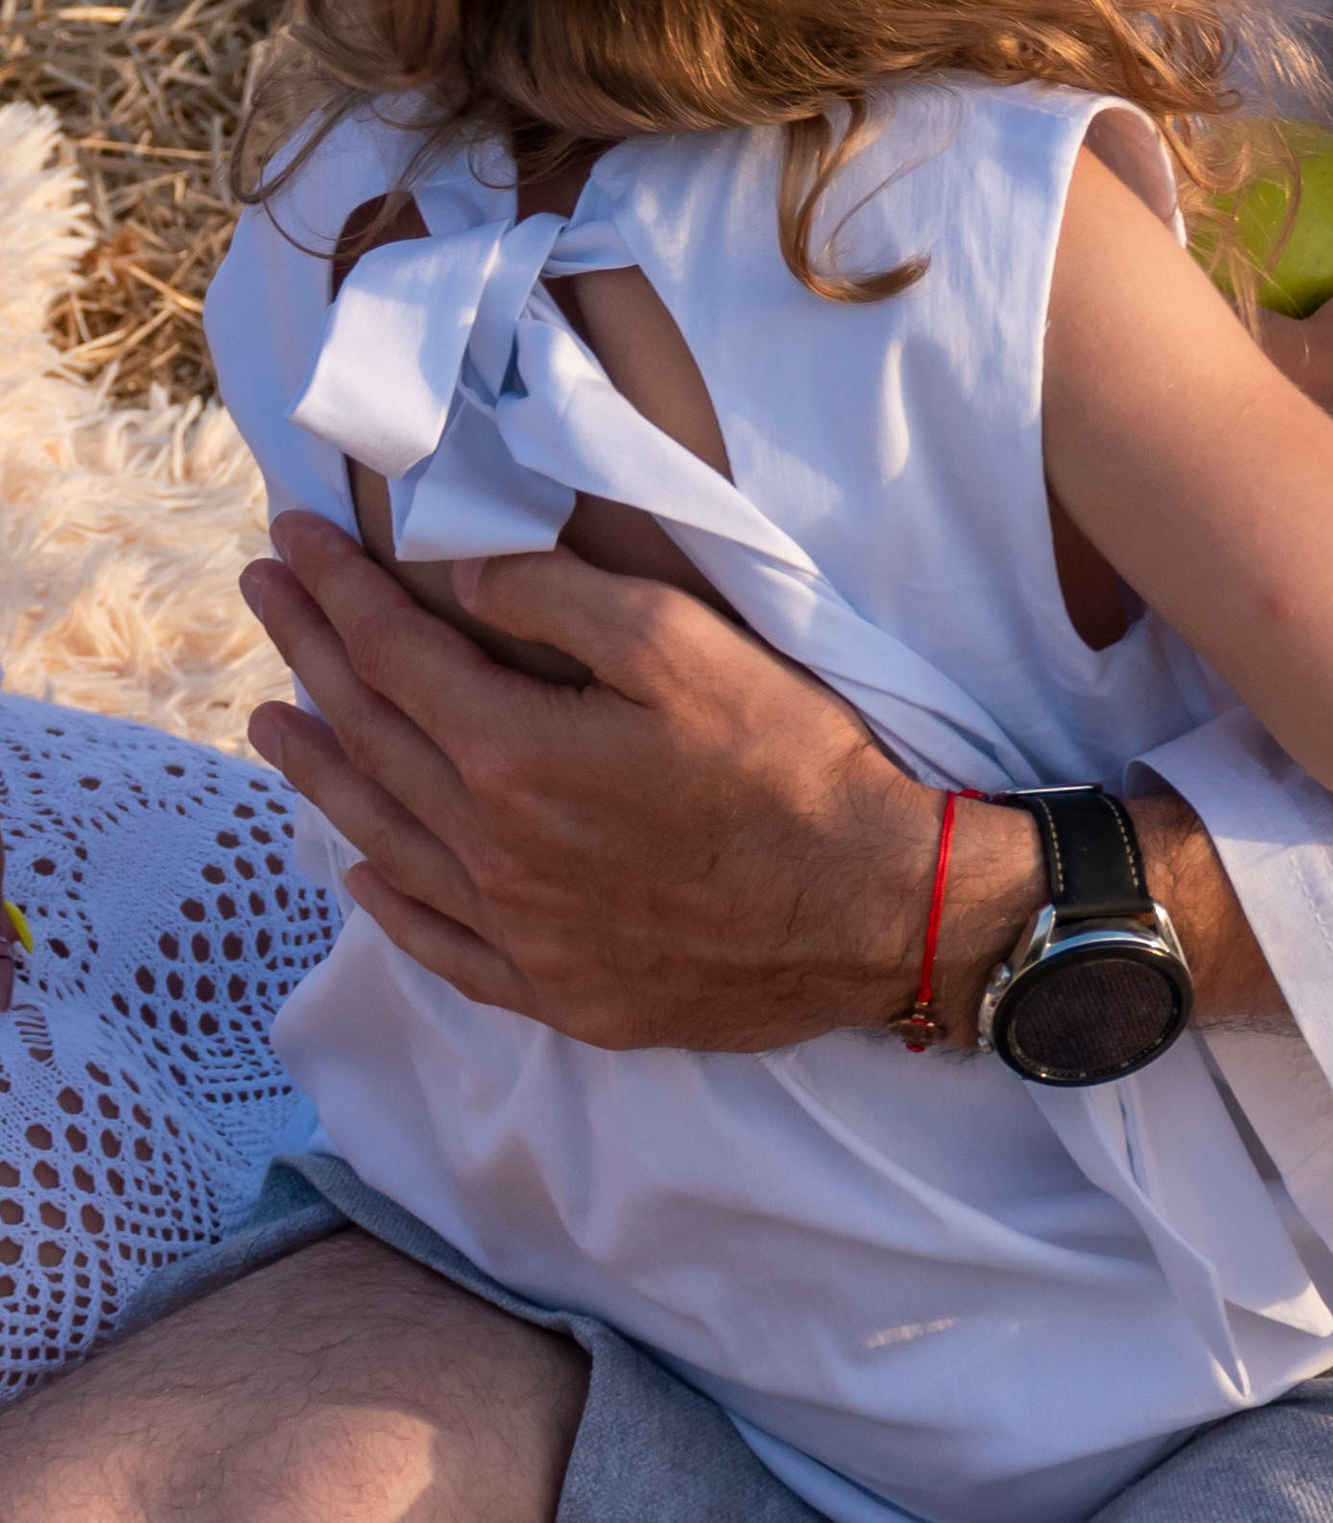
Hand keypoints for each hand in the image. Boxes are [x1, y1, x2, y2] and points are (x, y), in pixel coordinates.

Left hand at [238, 512, 1041, 1050]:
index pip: (395, 654)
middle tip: (265, 589)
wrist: (876, 909)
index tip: (297, 532)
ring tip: (272, 721)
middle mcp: (495, 854)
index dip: (338, 587)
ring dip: (320, 771)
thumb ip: (562, 602)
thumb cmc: (792, 762)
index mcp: (517, 758)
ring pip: (386, 839)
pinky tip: (361, 871)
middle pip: (373, 737)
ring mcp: (521, 934)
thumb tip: (461, 578)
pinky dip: (387, 900)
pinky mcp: (559, 990)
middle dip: (311, 652)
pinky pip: (439, 945)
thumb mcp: (687, 645)